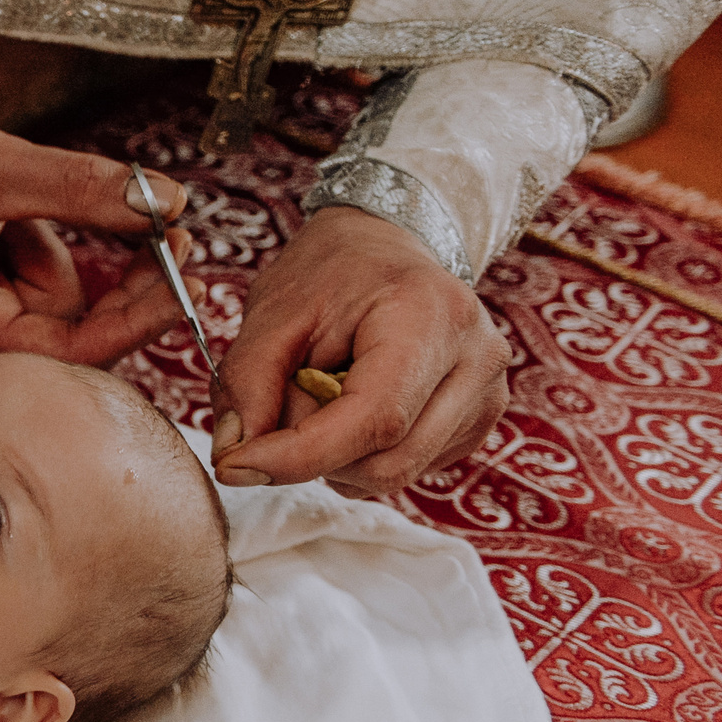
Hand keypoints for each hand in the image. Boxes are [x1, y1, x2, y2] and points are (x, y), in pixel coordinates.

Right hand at [0, 100, 200, 368]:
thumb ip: (87, 190)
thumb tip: (172, 204)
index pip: (70, 348)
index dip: (138, 318)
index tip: (193, 282)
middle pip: (69, 328)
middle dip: (105, 277)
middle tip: (163, 225)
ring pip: (56, 302)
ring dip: (58, 249)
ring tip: (15, 206)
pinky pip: (34, 285)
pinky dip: (39, 247)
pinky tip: (7, 216)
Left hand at [208, 207, 507, 495]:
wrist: (385, 248)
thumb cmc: (330, 273)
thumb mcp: (272, 311)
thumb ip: (246, 383)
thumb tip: (236, 457)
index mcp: (432, 316)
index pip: (374, 419)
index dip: (299, 455)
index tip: (234, 465)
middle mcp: (478, 360)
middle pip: (386, 460)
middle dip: (313, 455)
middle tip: (277, 413)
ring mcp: (487, 395)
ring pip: (395, 474)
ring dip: (335, 459)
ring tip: (317, 399)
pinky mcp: (479, 422)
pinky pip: (407, 469)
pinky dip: (360, 456)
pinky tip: (349, 409)